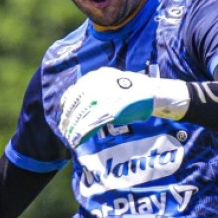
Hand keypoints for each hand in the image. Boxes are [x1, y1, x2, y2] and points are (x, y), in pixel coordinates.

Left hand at [58, 67, 188, 147]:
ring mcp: (102, 98)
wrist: (152, 92)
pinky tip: (77, 141)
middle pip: (74, 105)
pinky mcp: (109, 110)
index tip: (65, 114)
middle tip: (65, 130)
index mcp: (96, 77)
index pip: (74, 92)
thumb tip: (84, 105)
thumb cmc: (135, 89)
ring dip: (72, 129)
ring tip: (70, 138)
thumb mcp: (113, 82)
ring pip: (80, 116)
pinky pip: (89, 124)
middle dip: (68, 120)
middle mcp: (96, 85)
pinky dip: (81, 134)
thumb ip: (98, 88)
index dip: (67, 105)